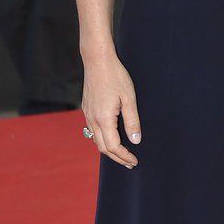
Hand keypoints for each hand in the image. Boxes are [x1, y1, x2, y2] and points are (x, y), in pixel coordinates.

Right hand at [81, 52, 141, 167]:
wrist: (97, 60)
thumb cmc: (116, 77)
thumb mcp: (129, 99)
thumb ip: (132, 122)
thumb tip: (136, 141)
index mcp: (104, 119)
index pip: (113, 146)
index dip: (124, 156)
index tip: (134, 161)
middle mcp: (93, 119)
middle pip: (103, 147)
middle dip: (117, 157)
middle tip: (130, 163)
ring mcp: (88, 114)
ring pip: (96, 140)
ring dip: (109, 150)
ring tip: (122, 154)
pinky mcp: (87, 109)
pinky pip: (93, 131)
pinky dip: (102, 139)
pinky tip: (110, 138)